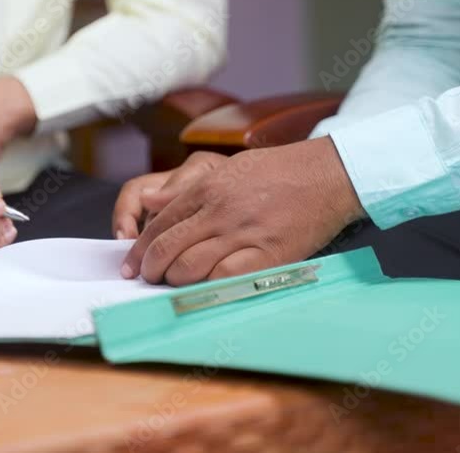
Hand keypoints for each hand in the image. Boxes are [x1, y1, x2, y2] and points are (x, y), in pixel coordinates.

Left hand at [121, 137, 364, 285]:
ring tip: (175, 286)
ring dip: (175, 281)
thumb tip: (150, 202)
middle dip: (151, 269)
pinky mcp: (267, 254)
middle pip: (167, 247)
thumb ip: (187, 188)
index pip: (159, 223)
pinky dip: (208, 288)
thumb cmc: (279, 172)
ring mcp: (242, 232)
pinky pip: (225, 278)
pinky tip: (204, 291)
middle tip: (148, 280)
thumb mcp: (228, 168)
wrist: (327, 175)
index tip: (131, 265)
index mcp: (207, 187)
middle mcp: (218, 209)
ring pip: (189, 266)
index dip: (140, 249)